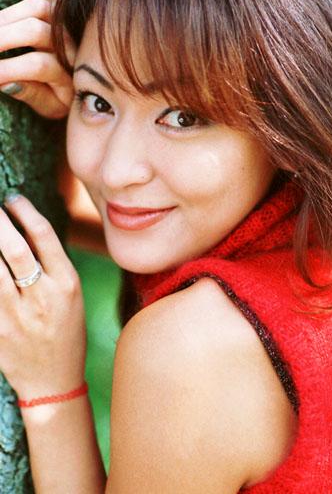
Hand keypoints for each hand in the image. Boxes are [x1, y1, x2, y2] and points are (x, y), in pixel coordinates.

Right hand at [0, 0, 74, 118]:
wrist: (84, 77)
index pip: (37, 65)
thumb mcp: (51, 106)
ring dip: (6, 16)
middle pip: (34, 31)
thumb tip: (5, 82)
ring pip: (36, 6)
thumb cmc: (60, 96)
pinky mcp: (55, 0)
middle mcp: (69, 43)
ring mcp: (62, 19)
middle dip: (1, 39)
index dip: (7, 69)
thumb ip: (32, 95)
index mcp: (69, 72)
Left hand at [0, 194, 85, 400]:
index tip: (12, 198)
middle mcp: (43, 296)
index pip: (44, 235)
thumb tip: (23, 230)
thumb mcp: (71, 296)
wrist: (54, 382)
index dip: (25, 211)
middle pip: (14, 248)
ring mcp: (17, 315)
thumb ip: (51, 265)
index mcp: (67, 283)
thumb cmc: (66, 333)